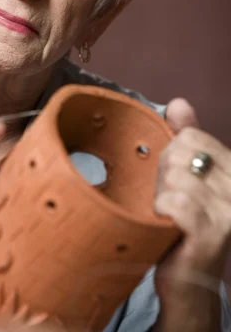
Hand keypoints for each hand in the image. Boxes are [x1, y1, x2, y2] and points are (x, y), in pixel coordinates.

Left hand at [153, 98, 230, 302]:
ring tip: (166, 214)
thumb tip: (179, 102)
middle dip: (163, 175)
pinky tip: (165, 224)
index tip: (173, 181)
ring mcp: (228, 211)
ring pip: (175, 176)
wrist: (187, 281)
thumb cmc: (182, 224)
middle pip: (179, 152)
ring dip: (159, 196)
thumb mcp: (185, 176)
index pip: (190, 136)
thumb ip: (186, 138)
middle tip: (168, 201)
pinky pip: (174, 201)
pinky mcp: (212, 233)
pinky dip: (161, 211)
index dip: (170, 156)